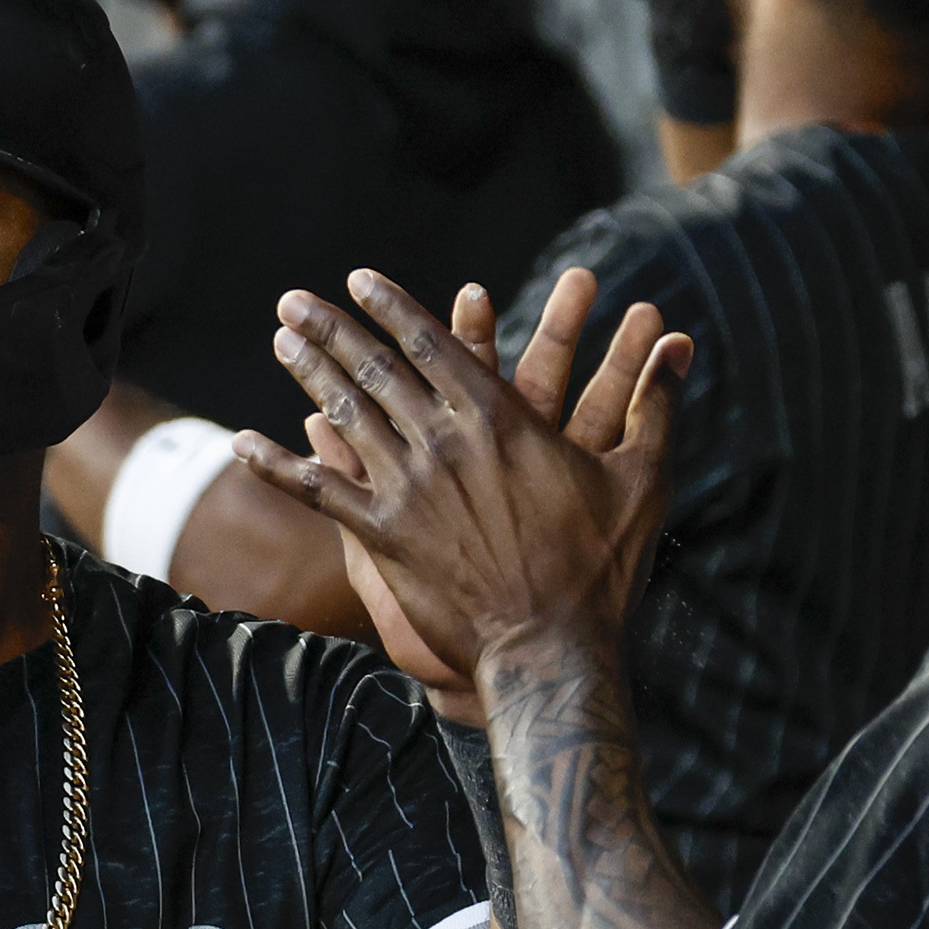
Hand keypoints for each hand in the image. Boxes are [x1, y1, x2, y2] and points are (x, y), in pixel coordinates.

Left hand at [235, 268, 690, 687]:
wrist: (552, 649)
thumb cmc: (602, 568)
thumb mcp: (642, 479)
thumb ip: (655, 407)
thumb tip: (686, 349)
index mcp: (500, 418)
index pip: (434, 344)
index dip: (392, 307)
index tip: (358, 280)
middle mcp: (445, 441)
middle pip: (375, 369)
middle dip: (331, 329)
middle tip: (293, 300)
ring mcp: (409, 487)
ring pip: (344, 415)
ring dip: (307, 374)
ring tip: (280, 343)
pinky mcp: (383, 536)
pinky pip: (318, 491)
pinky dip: (277, 464)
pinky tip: (241, 444)